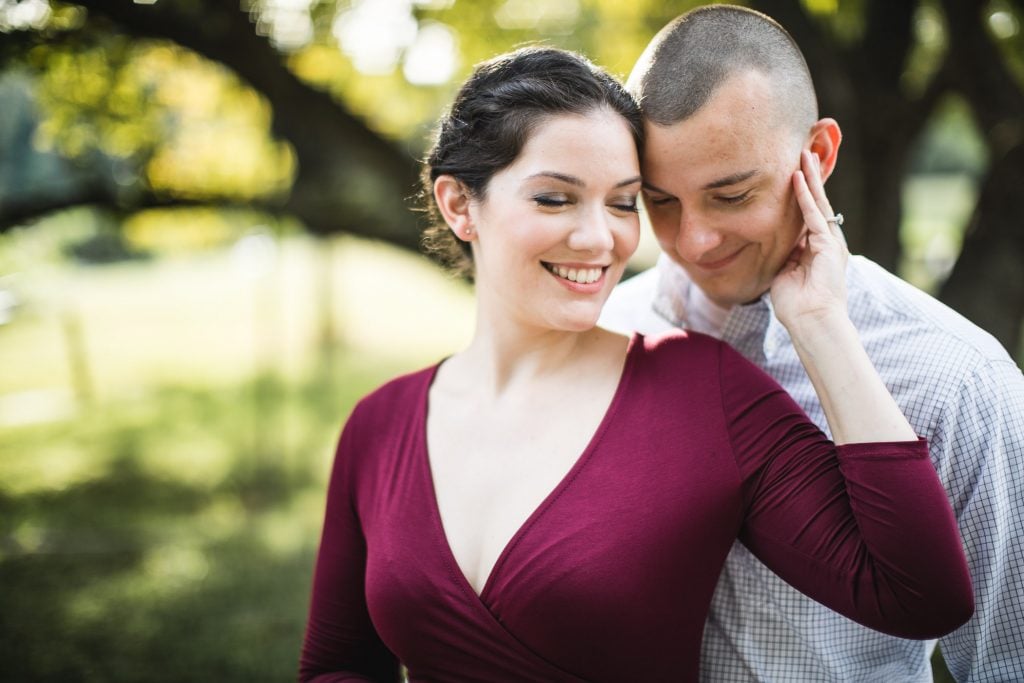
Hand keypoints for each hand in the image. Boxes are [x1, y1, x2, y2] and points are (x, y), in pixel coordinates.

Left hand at [770, 149, 849, 331]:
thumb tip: (774, 242)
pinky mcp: (828, 245)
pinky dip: (805, 196)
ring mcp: (830, 242)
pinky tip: (797, 178)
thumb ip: (784, 255)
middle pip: (816, 203)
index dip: (801, 194)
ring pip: (818, 203)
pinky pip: (814, 215)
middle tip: (803, 153)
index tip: (792, 174)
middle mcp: (826, 242)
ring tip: (803, 154)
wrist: (811, 322)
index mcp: (816, 249)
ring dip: (809, 179)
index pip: (807, 215)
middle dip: (809, 179)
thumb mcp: (785, 273)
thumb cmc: (796, 305)